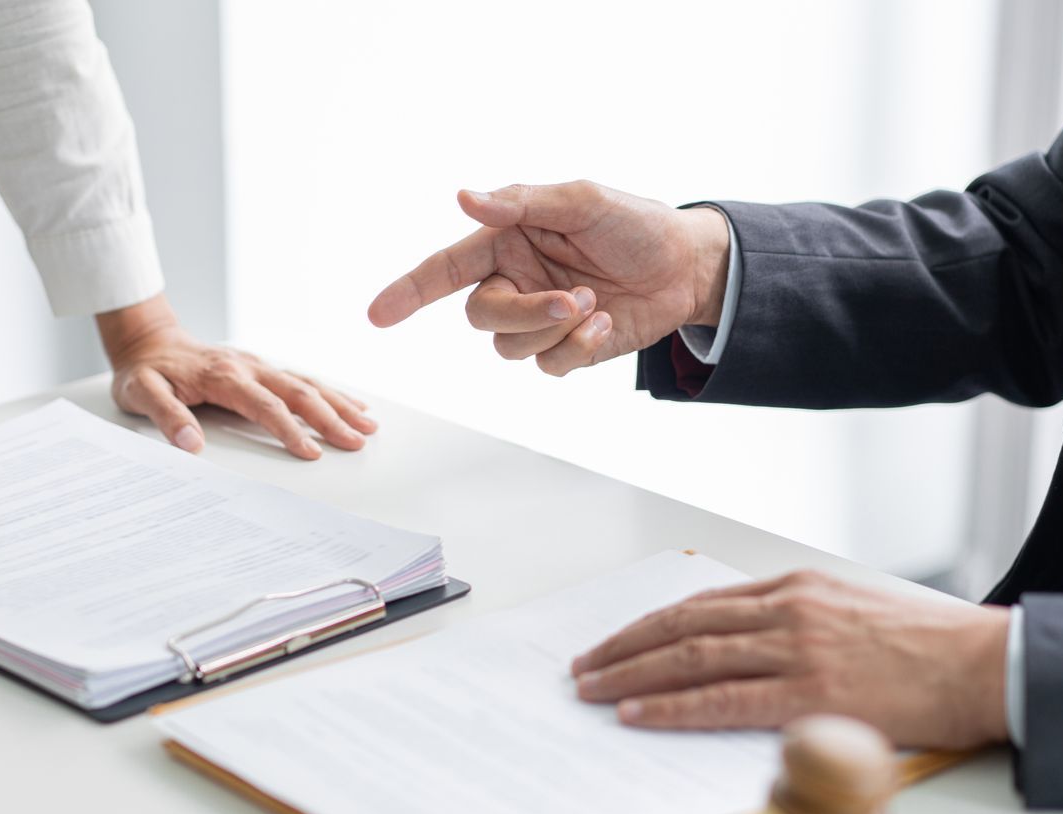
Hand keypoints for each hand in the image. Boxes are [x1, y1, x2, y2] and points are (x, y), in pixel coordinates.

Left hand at [100, 295, 376, 459]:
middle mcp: (247, 367)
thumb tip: (190, 443)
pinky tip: (350, 403)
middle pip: (298, 392)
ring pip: (307, 382)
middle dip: (330, 418)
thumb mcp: (141, 393)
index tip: (309, 453)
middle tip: (356, 442)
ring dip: (339, 404)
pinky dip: (330, 391)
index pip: (264, 406)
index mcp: (223, 376)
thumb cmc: (145, 371)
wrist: (148, 340)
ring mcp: (257, 365)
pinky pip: (301, 378)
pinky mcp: (261, 368)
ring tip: (368, 425)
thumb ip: (167, 416)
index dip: (288, 430)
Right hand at [367, 182, 730, 375]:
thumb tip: (464, 198)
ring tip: (594, 303)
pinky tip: (604, 323)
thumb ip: (521, 201)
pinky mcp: (565, 348)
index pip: (445, 269)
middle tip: (569, 300)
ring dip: (554, 329)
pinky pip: (547, 366)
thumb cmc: (634, 224)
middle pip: (480, 316)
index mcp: (506, 242)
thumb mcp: (581, 200)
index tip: (377, 314)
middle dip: (522, 314)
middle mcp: (514, 281)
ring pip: (510, 347)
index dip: (408, 291)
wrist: (685, 266)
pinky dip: (576, 348)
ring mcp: (537, 318)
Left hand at [569, 571, 1010, 748]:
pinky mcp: (811, 692)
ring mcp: (797, 649)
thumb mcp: (855, 611)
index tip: (616, 643)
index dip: (651, 626)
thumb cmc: (930, 647)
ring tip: (592, 692)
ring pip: (692, 658)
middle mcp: (788, 611)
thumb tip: (750, 652)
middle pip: (683, 626)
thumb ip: (801, 624)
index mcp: (797, 588)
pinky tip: (637, 714)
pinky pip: (725, 700)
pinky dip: (675, 707)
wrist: (985, 664)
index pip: (703, 605)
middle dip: (625, 648)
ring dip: (632, 676)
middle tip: (583, 668)